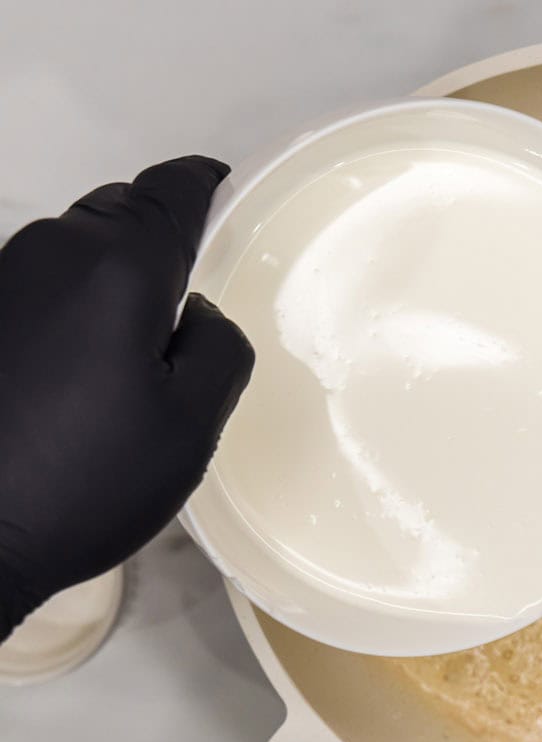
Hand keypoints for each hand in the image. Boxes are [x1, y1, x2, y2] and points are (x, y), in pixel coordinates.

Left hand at [0, 156, 253, 634]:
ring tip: (135, 343)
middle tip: (192, 295)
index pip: (174, 189)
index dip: (208, 188)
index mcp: (118, 265)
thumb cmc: (86, 481)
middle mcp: (50, 252)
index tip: (231, 203)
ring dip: (110, 275)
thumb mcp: (191, 425)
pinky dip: (71, 304)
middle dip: (160, 237)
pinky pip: (37, 286)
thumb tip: (200, 314)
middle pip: (120, 211)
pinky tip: (79, 367)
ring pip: (73, 249)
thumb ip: (219, 348)